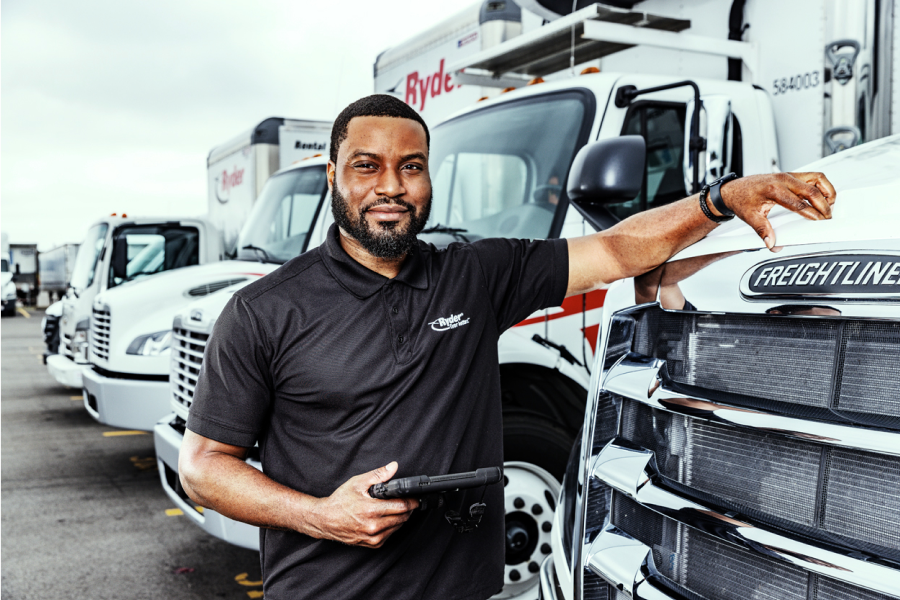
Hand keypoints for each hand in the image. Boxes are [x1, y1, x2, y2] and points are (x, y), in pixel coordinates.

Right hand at [307, 461, 418, 547]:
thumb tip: (393, 467)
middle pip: (402, 518)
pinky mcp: (372, 544)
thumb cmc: (340, 501)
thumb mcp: (357, 483)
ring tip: (395, 508)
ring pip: (397, 527)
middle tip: (407, 501)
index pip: (402, 507)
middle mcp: (373, 526)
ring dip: (400, 518)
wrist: (325, 520)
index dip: (412, 501)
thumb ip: (378, 475)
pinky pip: (389, 535)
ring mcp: (373, 537)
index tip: (416, 498)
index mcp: (371, 510)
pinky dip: (391, 526)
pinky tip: (386, 518)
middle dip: (407, 509)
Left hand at [718, 172, 835, 250]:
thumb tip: (772, 243)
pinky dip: (822, 185)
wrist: (733, 190)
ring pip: (817, 178)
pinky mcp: (790, 175)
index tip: (820, 222)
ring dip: (827, 191)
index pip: (799, 203)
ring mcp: (788, 175)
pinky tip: (822, 196)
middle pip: (812, 190)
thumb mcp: (750, 217)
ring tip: (830, 205)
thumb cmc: (741, 199)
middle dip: (824, 205)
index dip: (812, 214)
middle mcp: (783, 180)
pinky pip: (813, 177)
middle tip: (827, 217)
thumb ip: (763, 231)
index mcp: (774, 190)